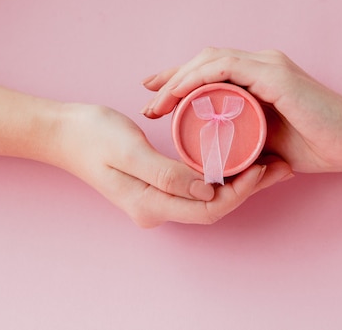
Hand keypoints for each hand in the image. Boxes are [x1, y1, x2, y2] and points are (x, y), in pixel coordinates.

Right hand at [51, 103, 291, 226]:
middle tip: (279, 166)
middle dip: (249, 189)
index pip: (208, 209)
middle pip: (215, 206)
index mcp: (151, 204)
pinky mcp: (158, 184)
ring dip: (239, 181)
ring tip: (269, 162)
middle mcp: (157, 208)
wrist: (62, 132)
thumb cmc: (91, 136)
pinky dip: (221, 173)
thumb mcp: (129, 151)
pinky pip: (197, 184)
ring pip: (209, 196)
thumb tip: (208, 189)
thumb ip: (167, 174)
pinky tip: (237, 156)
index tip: (263, 168)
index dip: (240, 192)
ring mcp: (157, 198)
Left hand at [141, 48, 341, 173]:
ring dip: (178, 80)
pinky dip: (198, 79)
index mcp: (261, 77)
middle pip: (205, 60)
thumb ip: (244, 142)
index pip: (212, 71)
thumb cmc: (318, 146)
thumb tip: (218, 156)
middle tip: (150, 103)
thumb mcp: (268, 145)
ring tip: (157, 104)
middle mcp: (262, 64)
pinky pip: (225, 68)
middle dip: (172, 79)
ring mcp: (268, 66)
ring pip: (210, 60)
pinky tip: (179, 95)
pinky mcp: (274, 74)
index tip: (156, 99)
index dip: (180, 81)